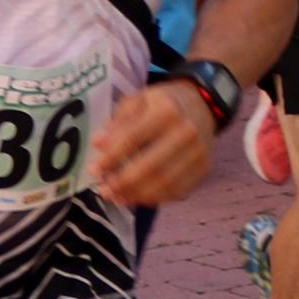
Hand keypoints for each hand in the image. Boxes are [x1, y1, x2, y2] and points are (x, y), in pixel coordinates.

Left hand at [91, 81, 218, 209]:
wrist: (202, 104)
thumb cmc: (164, 103)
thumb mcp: (139, 100)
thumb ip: (118, 122)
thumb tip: (98, 144)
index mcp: (166, 110)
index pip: (133, 138)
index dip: (111, 157)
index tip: (94, 170)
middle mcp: (186, 132)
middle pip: (150, 166)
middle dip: (123, 182)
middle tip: (103, 190)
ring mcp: (198, 152)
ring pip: (164, 183)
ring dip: (137, 195)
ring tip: (117, 197)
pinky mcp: (203, 168)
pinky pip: (177, 191)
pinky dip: (154, 198)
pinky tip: (137, 197)